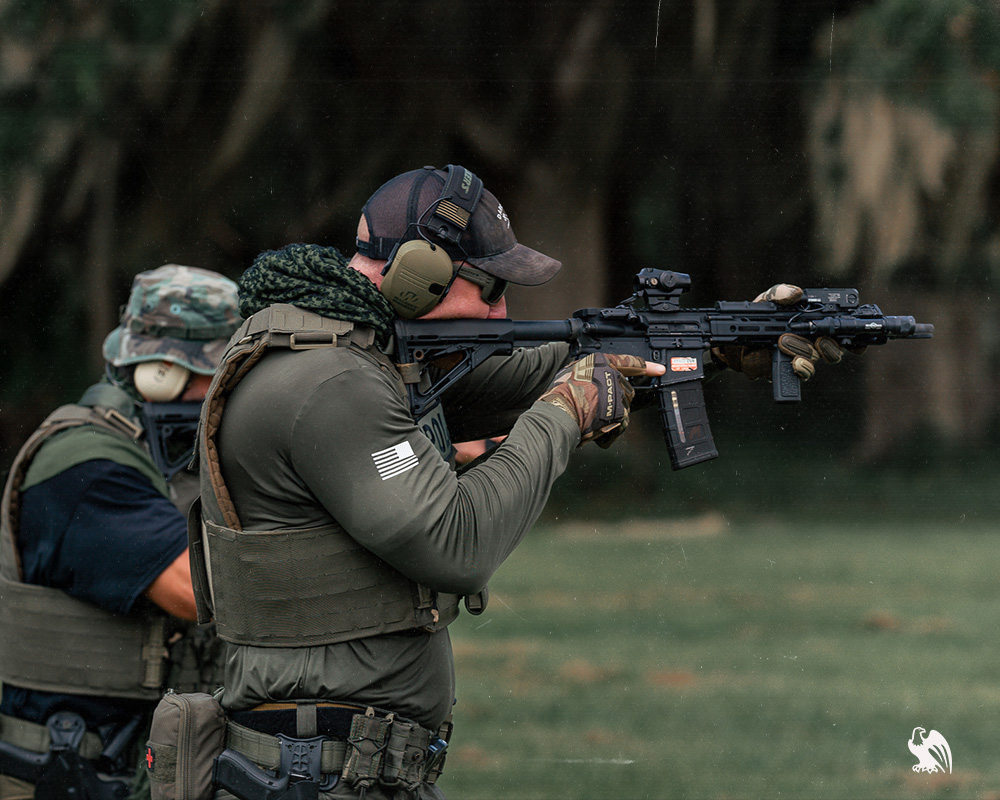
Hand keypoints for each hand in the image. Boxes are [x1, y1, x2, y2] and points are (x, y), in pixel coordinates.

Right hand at [540, 353, 663, 447]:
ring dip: (613, 415)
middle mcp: (613, 376)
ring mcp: (618, 394)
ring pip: (625, 407)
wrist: (560, 413)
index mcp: (602, 362)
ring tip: (593, 418)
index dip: (646, 366)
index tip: (659, 369)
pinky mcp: (620, 413)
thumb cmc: (561, 394)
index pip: (629, 362)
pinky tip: (597, 429)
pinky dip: (611, 430)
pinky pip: (621, 423)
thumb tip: (594, 377)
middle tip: (597, 408)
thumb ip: (590, 371)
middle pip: (627, 389)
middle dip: (616, 400)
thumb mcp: (572, 371)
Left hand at [711, 283, 847, 380]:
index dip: (856, 340)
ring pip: (814, 362)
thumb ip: (781, 292)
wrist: (730, 338)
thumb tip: (797, 293)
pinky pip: (797, 374)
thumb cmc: (755, 317)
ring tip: (785, 341)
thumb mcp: (767, 299)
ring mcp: (798, 360)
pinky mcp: (783, 372)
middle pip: (834, 352)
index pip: (843, 335)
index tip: (858, 341)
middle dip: (828, 346)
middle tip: (817, 340)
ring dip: (803, 351)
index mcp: (814, 326)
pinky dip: (797, 368)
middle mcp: (811, 345)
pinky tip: (793, 362)